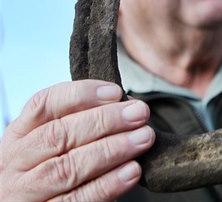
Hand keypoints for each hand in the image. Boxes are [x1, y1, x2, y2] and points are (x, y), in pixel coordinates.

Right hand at [0, 80, 154, 200]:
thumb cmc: (55, 170)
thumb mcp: (55, 144)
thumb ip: (83, 123)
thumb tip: (127, 106)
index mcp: (20, 135)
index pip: (43, 105)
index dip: (81, 95)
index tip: (116, 92)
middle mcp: (16, 162)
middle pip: (58, 135)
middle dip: (105, 120)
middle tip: (139, 113)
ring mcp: (26, 193)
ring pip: (68, 168)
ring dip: (112, 150)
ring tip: (143, 138)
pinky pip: (78, 200)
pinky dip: (108, 184)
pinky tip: (132, 171)